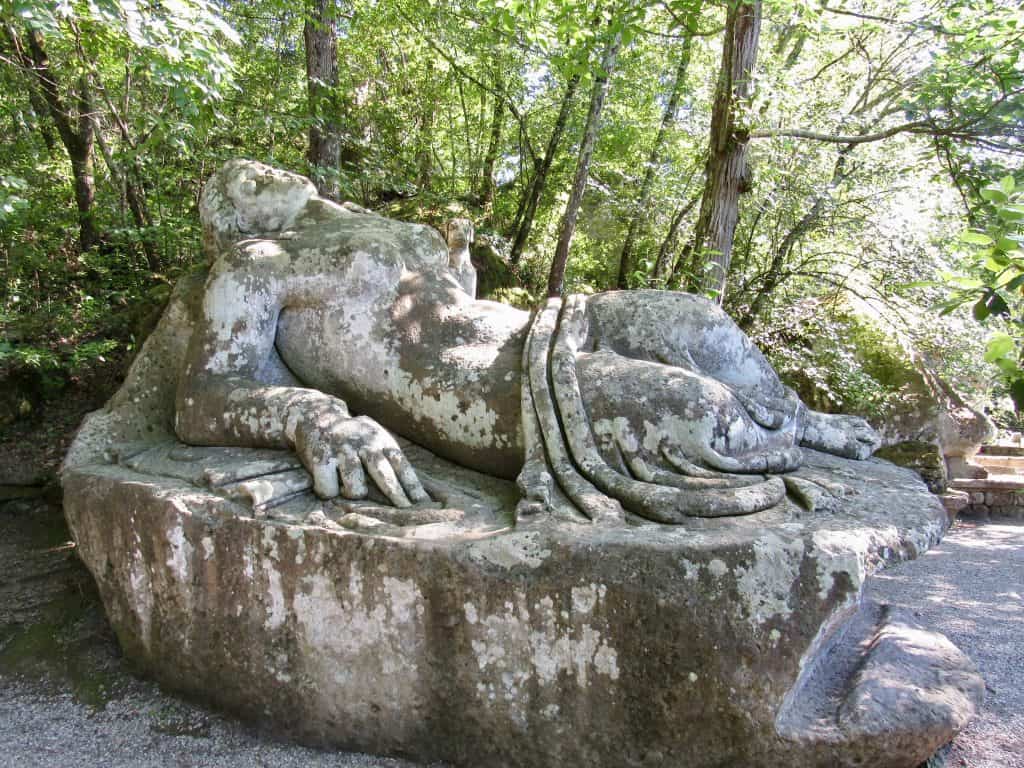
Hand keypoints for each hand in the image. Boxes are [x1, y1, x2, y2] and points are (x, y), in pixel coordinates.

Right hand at [290, 403, 428, 507]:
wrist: (316, 415)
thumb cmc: (352, 436)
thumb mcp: (373, 438)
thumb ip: (388, 456)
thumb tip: (412, 488)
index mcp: (380, 439)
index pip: (400, 464)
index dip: (412, 484)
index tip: (422, 502)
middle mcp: (363, 443)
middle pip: (382, 473)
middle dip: (395, 494)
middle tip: (404, 511)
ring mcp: (341, 450)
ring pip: (355, 487)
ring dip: (355, 493)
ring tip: (350, 490)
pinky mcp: (320, 458)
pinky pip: (329, 488)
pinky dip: (328, 492)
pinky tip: (329, 486)